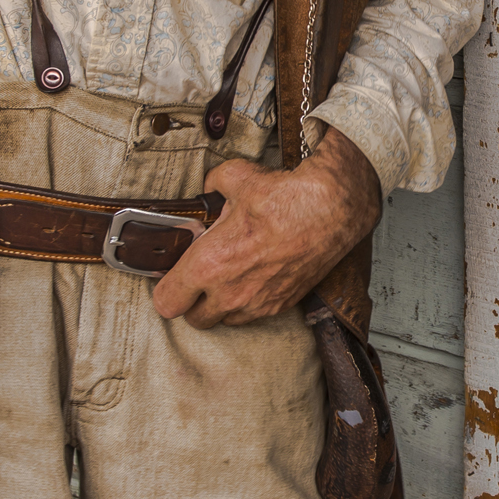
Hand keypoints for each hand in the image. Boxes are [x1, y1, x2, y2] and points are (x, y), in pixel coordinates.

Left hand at [152, 126, 381, 328]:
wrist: (333, 210)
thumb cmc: (286, 198)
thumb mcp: (237, 178)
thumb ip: (214, 185)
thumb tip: (211, 188)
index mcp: (208, 265)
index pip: (166, 302)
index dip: (165, 289)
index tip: (171, 276)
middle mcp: (229, 293)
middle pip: (192, 319)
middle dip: (192, 300)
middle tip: (200, 276)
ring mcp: (255, 305)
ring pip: (223, 321)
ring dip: (220, 305)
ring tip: (230, 276)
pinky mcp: (279, 307)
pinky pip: (251, 316)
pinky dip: (248, 303)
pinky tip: (255, 276)